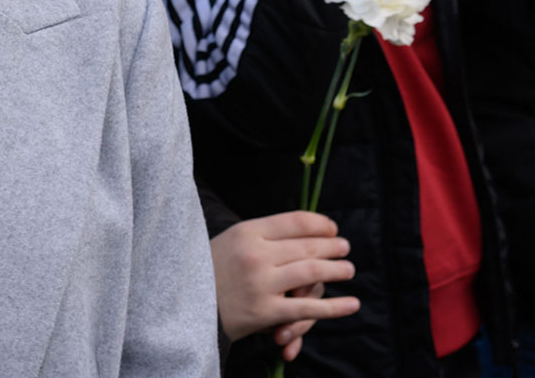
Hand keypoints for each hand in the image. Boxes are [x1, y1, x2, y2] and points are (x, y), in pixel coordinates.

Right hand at [210, 213, 359, 360]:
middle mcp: (256, 255)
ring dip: (336, 270)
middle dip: (332, 246)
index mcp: (247, 232)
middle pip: (307, 246)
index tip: (332, 228)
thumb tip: (301, 230)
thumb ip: (261, 235)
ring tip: (348, 270)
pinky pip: (307, 308)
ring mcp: (262, 284)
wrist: (183, 304)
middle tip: (345, 248)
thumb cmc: (209, 269)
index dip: (319, 224)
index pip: (294, 221)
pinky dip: (334, 307)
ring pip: (312, 272)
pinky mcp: (266, 312)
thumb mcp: (230, 240)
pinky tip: (352, 303)